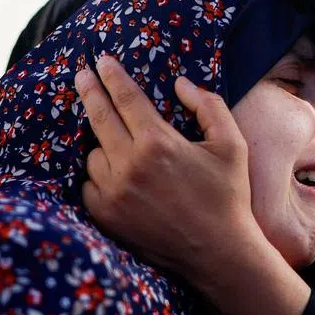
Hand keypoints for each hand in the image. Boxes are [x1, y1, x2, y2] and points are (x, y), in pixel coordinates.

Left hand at [74, 56, 261, 284]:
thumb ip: (208, 105)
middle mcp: (128, 165)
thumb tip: (180, 84)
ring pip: (93, 155)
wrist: (218, 253)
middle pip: (98, 117)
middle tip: (83, 75)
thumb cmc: (228, 196)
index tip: (101, 61)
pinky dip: (100, 177)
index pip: (125, 97)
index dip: (111, 76)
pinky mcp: (105, 217)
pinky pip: (89, 186)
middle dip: (90, 91)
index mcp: (158, 143)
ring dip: (104, 144)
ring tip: (121, 145)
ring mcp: (112, 193)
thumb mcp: (231, 144)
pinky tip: (116, 176)